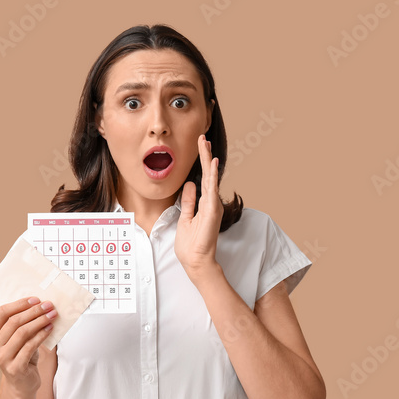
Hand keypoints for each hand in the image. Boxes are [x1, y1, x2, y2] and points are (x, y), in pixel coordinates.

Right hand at [0, 296, 56, 395]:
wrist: (21, 383)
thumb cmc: (21, 356)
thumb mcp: (18, 339)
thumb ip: (21, 324)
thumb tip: (39, 304)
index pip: (1, 313)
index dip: (19, 304)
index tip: (35, 299)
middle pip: (14, 322)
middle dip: (33, 311)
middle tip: (48, 305)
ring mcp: (2, 358)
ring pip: (22, 332)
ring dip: (40, 321)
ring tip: (52, 315)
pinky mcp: (14, 367)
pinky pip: (30, 346)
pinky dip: (42, 335)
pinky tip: (50, 328)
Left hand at [175, 134, 222, 280]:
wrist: (195, 260)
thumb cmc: (191, 244)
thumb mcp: (185, 217)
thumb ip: (189, 202)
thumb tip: (190, 185)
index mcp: (204, 204)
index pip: (203, 179)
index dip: (201, 163)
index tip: (199, 147)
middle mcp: (210, 203)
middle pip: (208, 174)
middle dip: (204, 155)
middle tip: (202, 138)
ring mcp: (213, 206)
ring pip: (211, 178)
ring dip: (208, 160)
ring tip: (205, 144)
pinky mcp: (212, 211)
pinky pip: (212, 190)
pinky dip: (213, 176)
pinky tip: (212, 163)